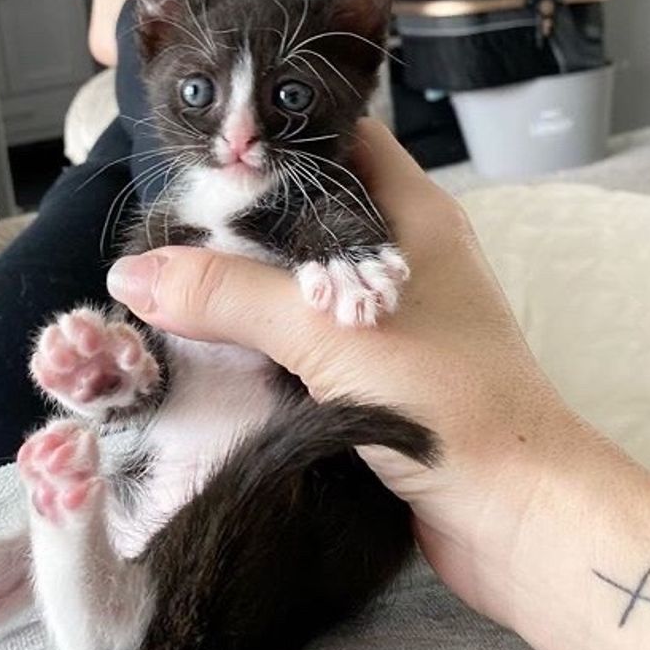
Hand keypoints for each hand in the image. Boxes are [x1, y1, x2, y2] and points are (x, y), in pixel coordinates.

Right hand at [107, 120, 649, 649]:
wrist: (513, 513)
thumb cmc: (448, 401)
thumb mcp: (326, 333)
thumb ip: (230, 296)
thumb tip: (136, 273)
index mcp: (415, 213)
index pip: (341, 138)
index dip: (277, 135)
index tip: (204, 145)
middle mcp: (405, 253)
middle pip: (311, 211)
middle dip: (243, 215)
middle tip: (169, 218)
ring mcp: (392, 314)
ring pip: (305, 278)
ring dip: (249, 283)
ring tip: (172, 272)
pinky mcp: (376, 369)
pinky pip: (307, 334)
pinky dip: (263, 335)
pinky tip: (211, 339)